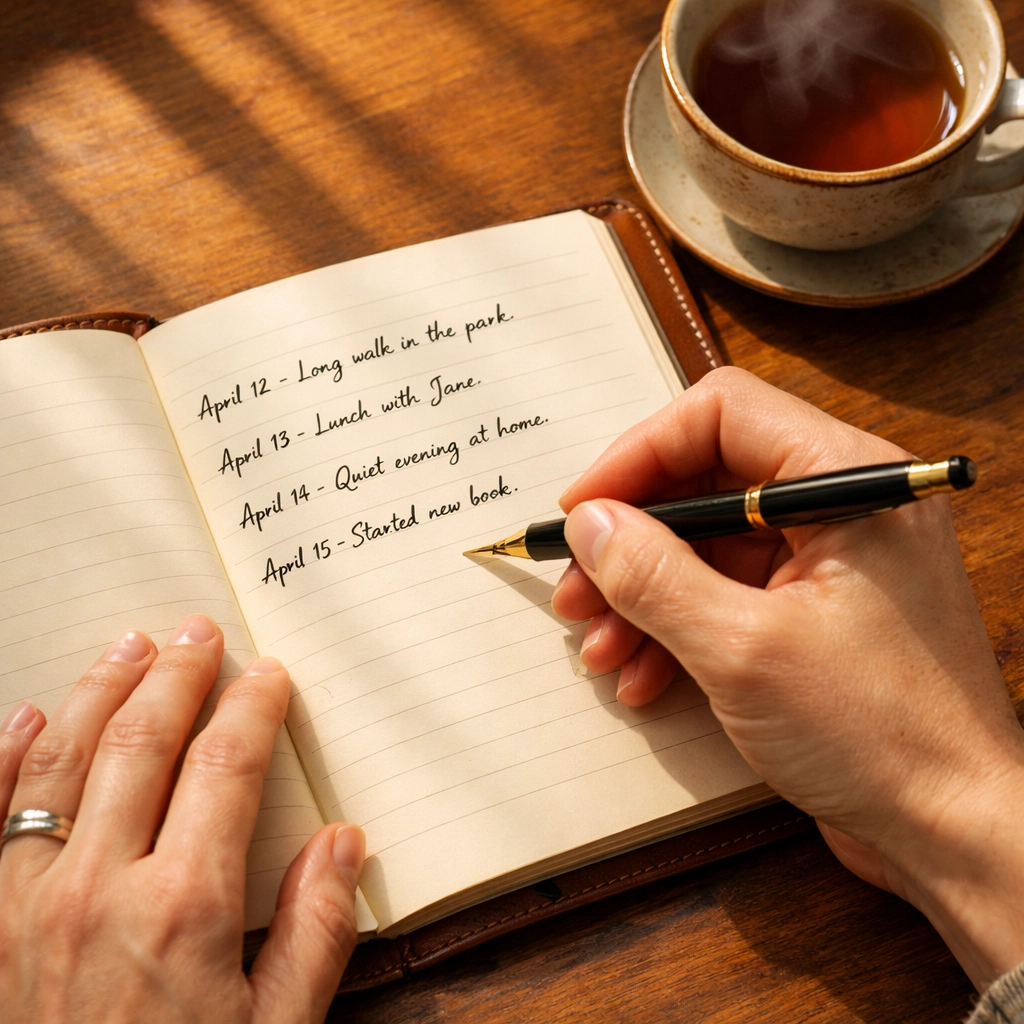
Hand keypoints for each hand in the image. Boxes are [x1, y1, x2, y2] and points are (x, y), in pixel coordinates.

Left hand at [0, 614, 363, 1023]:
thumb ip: (316, 931)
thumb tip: (344, 842)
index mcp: (183, 907)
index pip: (225, 767)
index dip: (252, 708)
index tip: (268, 676)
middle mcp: (99, 887)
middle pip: (144, 742)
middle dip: (178, 674)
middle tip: (199, 631)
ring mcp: (28, 901)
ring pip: (63, 761)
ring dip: (102, 690)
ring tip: (131, 644)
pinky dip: (8, 755)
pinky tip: (33, 712)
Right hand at [552, 367, 1023, 989]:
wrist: (952, 831)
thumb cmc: (881, 735)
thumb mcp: (743, 650)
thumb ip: (654, 576)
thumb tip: (590, 523)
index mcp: (848, 480)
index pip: (720, 415)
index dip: (638, 454)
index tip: (582, 509)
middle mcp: (841, 505)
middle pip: (704, 481)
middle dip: (631, 539)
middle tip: (575, 585)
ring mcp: (827, 559)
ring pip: (706, 543)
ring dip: (641, 592)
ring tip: (598, 645)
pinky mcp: (811, 609)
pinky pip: (724, 592)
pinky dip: (674, 626)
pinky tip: (639, 674)